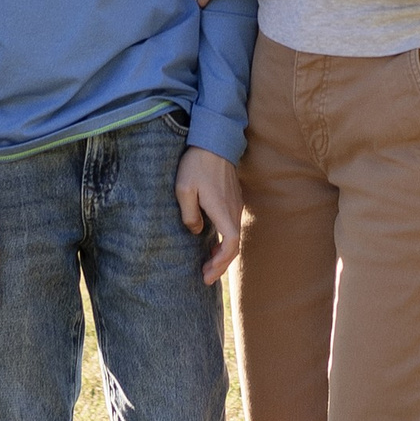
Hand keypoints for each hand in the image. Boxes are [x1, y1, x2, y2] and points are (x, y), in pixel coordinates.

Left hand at [175, 146, 243, 282]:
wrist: (214, 142)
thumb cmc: (196, 165)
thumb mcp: (184, 190)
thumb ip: (189, 215)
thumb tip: (195, 231)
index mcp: (223, 211)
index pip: (231, 244)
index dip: (221, 262)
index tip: (207, 273)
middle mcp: (233, 210)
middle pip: (234, 245)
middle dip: (221, 264)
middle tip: (206, 278)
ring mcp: (235, 204)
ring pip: (234, 236)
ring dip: (223, 254)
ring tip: (208, 266)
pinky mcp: (233, 199)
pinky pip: (232, 226)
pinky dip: (224, 241)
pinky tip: (212, 244)